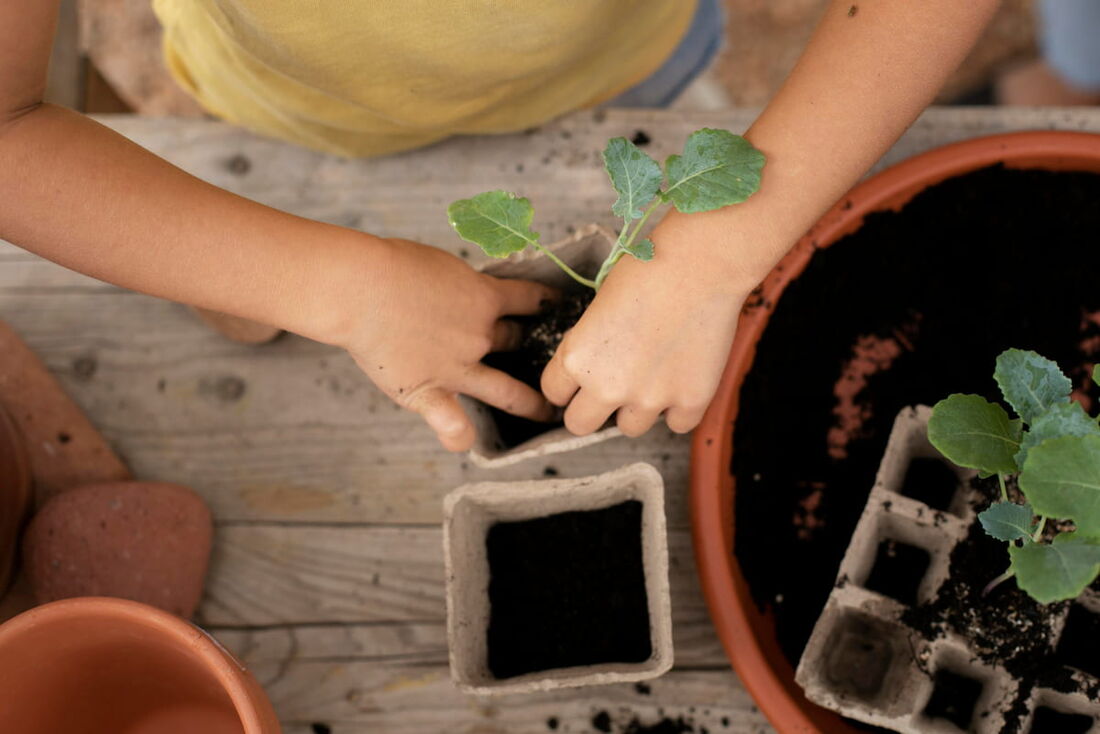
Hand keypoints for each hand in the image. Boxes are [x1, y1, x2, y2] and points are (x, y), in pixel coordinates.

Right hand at [336, 237, 556, 450]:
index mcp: (483, 297)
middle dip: (523, 343)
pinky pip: (453, 423)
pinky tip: (463, 440)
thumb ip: (459, 284)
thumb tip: (462, 292)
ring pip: (506, 391)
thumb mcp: (441, 264)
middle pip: (513, 340)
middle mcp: (479, 335)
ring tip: (545, 410)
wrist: (361, 288)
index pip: (528, 299)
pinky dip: (459, 435)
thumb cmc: (392, 265)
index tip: (555, 305)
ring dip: (529, 402)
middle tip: (533, 351)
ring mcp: (457, 368)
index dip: (545, 302)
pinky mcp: (428, 391)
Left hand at [541, 211, 761, 436]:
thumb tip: (592, 367)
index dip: (567, 384)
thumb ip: (588, 345)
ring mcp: (651, 398)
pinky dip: (680, 408)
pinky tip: (683, 379)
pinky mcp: (690, 401)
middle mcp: (608, 387)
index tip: (581, 376)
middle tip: (610, 389)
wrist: (700, 264)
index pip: (554, 392)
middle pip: (580, 425)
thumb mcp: (597, 307)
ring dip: (637, 409)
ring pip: (630, 427)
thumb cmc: (647, 271)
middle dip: (591, 409)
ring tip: (654, 376)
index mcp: (577, 359)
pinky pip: (677, 424)